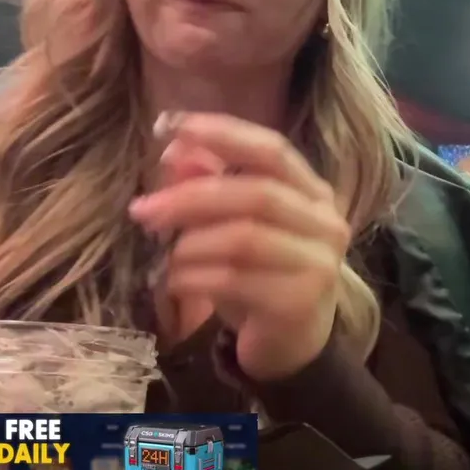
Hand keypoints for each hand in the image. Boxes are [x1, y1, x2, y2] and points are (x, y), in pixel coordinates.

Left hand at [129, 112, 350, 381]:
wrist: (291, 342)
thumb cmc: (259, 274)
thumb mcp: (231, 225)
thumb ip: (210, 184)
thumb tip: (177, 150)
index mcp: (314, 192)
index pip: (272, 150)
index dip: (223, 133)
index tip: (169, 126)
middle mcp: (326, 223)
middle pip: (257, 193)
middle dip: (192, 197)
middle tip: (142, 210)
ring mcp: (318, 264)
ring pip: (245, 238)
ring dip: (190, 243)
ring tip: (164, 256)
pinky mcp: (299, 303)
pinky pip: (234, 280)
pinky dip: (193, 277)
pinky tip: (174, 281)